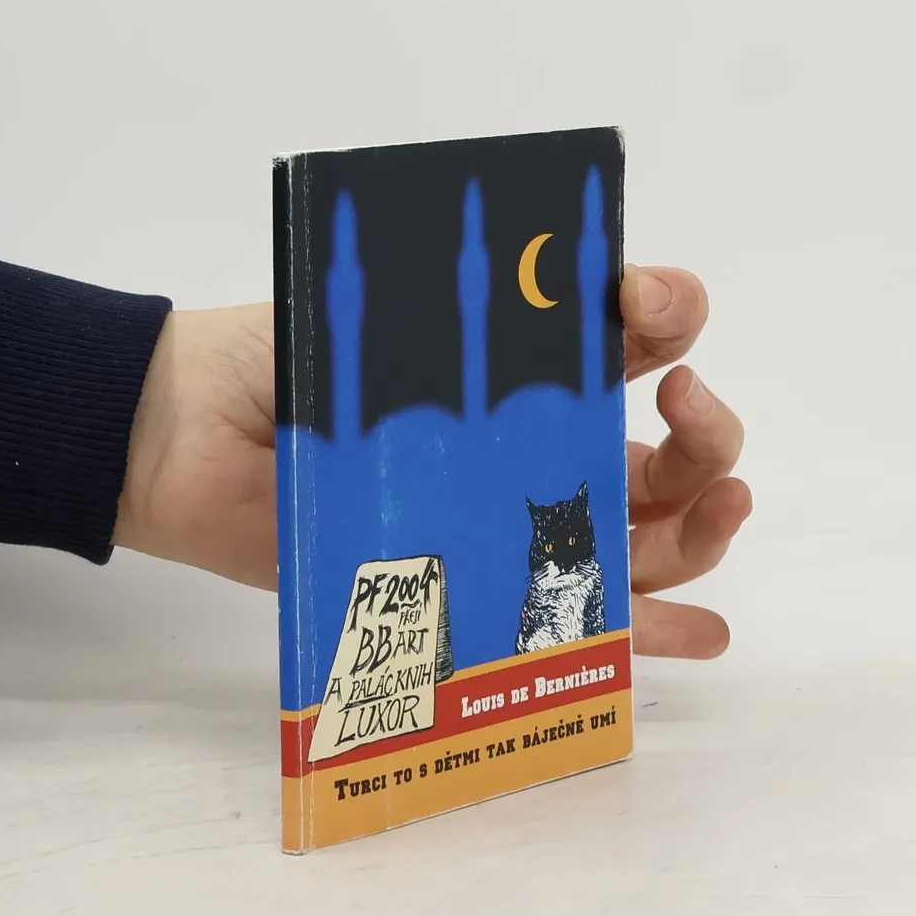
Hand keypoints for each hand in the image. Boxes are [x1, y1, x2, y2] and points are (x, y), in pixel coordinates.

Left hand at [114, 267, 751, 658]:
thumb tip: (553, 281)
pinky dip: (656, 632)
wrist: (191, 441)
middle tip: (689, 409)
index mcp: (528, 359)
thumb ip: (456, 298)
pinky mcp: (482, 591)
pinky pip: (584, 622)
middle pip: (670, 447)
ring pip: (648, 533)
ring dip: (708, 524)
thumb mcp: (380, 305)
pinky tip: (708, 635)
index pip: (637, 327)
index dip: (669, 308)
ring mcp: (516, 519)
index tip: (646, 302)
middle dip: (709, 432)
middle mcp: (540, 438)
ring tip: (724, 512)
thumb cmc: (284, 356)